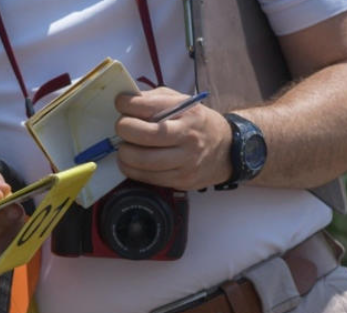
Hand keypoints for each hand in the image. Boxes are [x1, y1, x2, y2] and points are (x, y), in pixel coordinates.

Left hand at [114, 86, 233, 189]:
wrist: (225, 150)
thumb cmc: (195, 123)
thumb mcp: (181, 102)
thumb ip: (155, 98)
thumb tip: (126, 101)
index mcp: (188, 112)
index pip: (150, 106)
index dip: (127, 104)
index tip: (121, 103)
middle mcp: (189, 136)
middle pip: (146, 135)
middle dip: (124, 129)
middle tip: (121, 127)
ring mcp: (186, 161)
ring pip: (143, 160)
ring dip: (124, 153)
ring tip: (124, 147)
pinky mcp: (180, 180)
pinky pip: (146, 177)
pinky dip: (131, 169)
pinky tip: (130, 161)